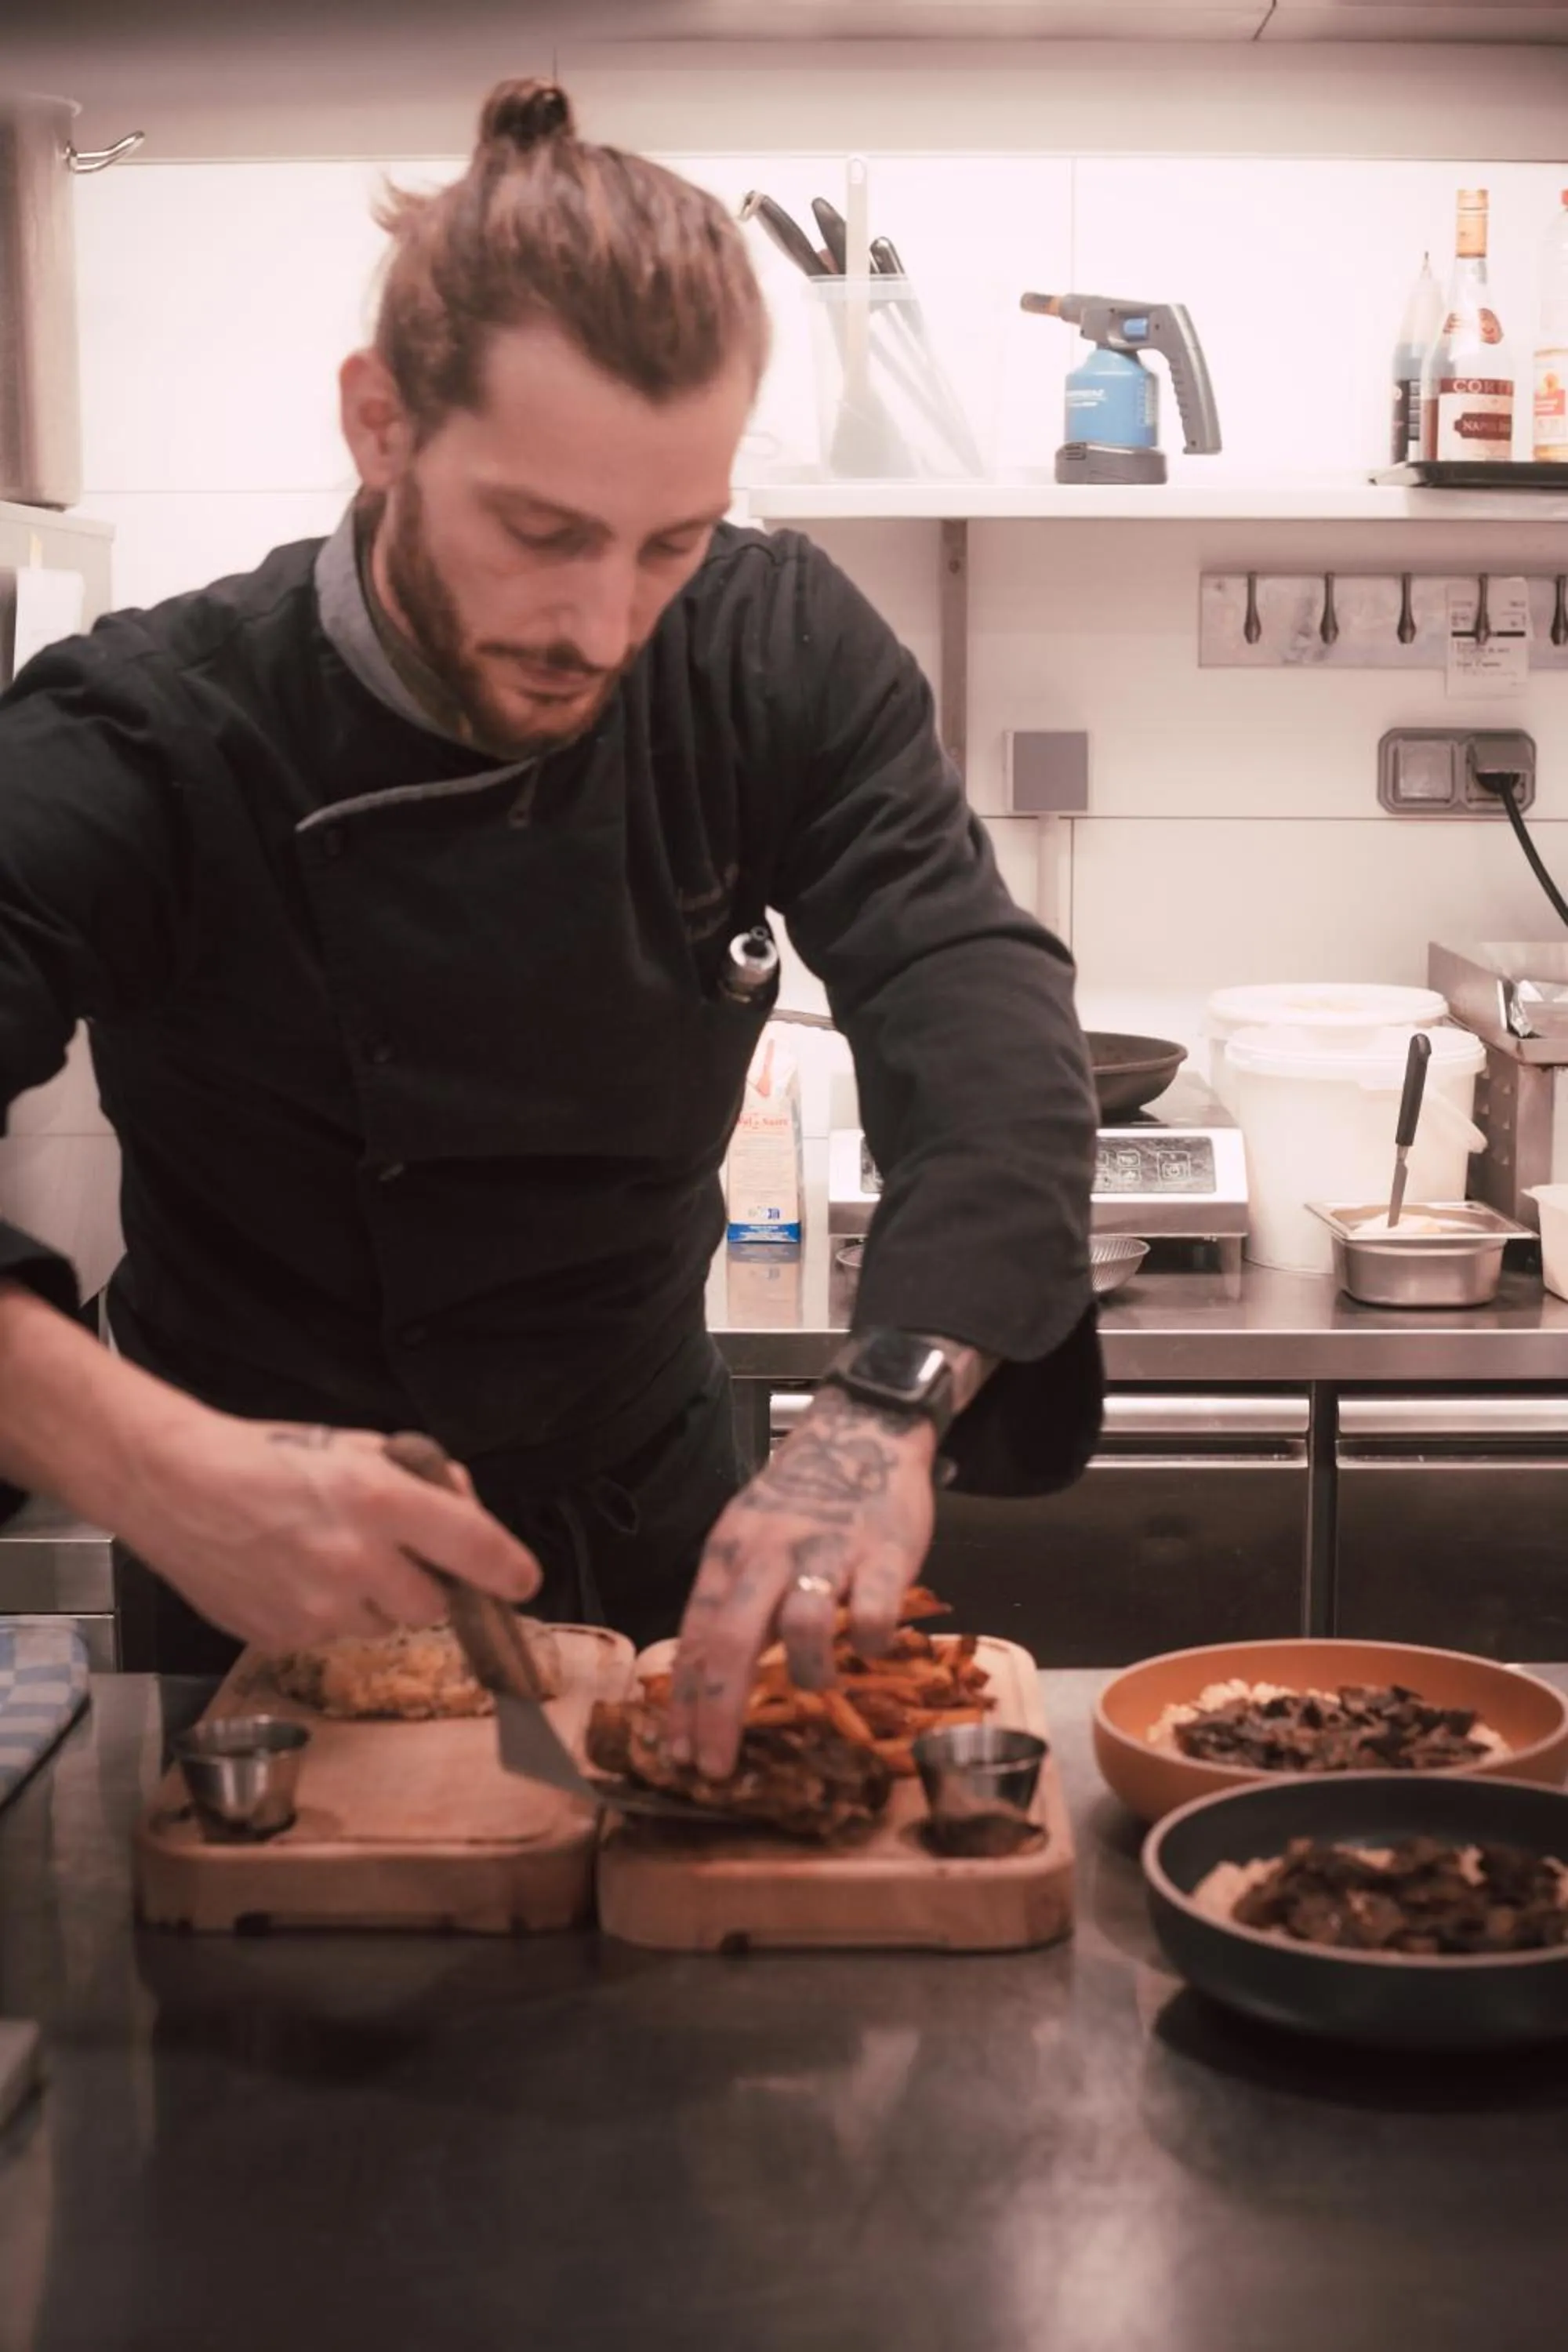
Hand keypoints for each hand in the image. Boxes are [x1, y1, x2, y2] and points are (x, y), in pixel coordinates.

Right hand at [112, 1412, 540, 1651]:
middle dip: (423, 1583)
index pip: (473, 1545)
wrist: (172, 1484)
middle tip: (389, 1553)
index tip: (524, 1581)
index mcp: (378, 1499)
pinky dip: (326, 1614)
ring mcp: (317, 1606)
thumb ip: (416, 1478)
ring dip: (372, 1601)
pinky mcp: (281, 1635)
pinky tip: (291, 1576)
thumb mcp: (351, 1446)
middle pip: (431, 1604)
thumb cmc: (264, 1457)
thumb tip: (465, 1507)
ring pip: (381, 1625)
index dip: (508, 1568)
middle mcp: (355, 1559)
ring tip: (325, 1557)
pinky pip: (331, 1637)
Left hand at [667, 1386, 937, 1779]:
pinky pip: (877, 1612)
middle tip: (715, 1766)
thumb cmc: (800, 1502)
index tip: (676, 1752)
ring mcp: (828, 1550)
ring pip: (804, 1624)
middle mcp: (769, 1552)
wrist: (863, 1433)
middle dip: (718, 1713)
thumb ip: (730, 1602)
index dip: (684, 1700)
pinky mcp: (885, 1552)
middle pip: (732, 1640)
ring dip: (806, 1673)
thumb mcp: (748, 1541)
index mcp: (729, 1553)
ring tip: (815, 1685)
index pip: (695, 1636)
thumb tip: (701, 1683)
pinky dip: (873, 1641)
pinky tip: (872, 1646)